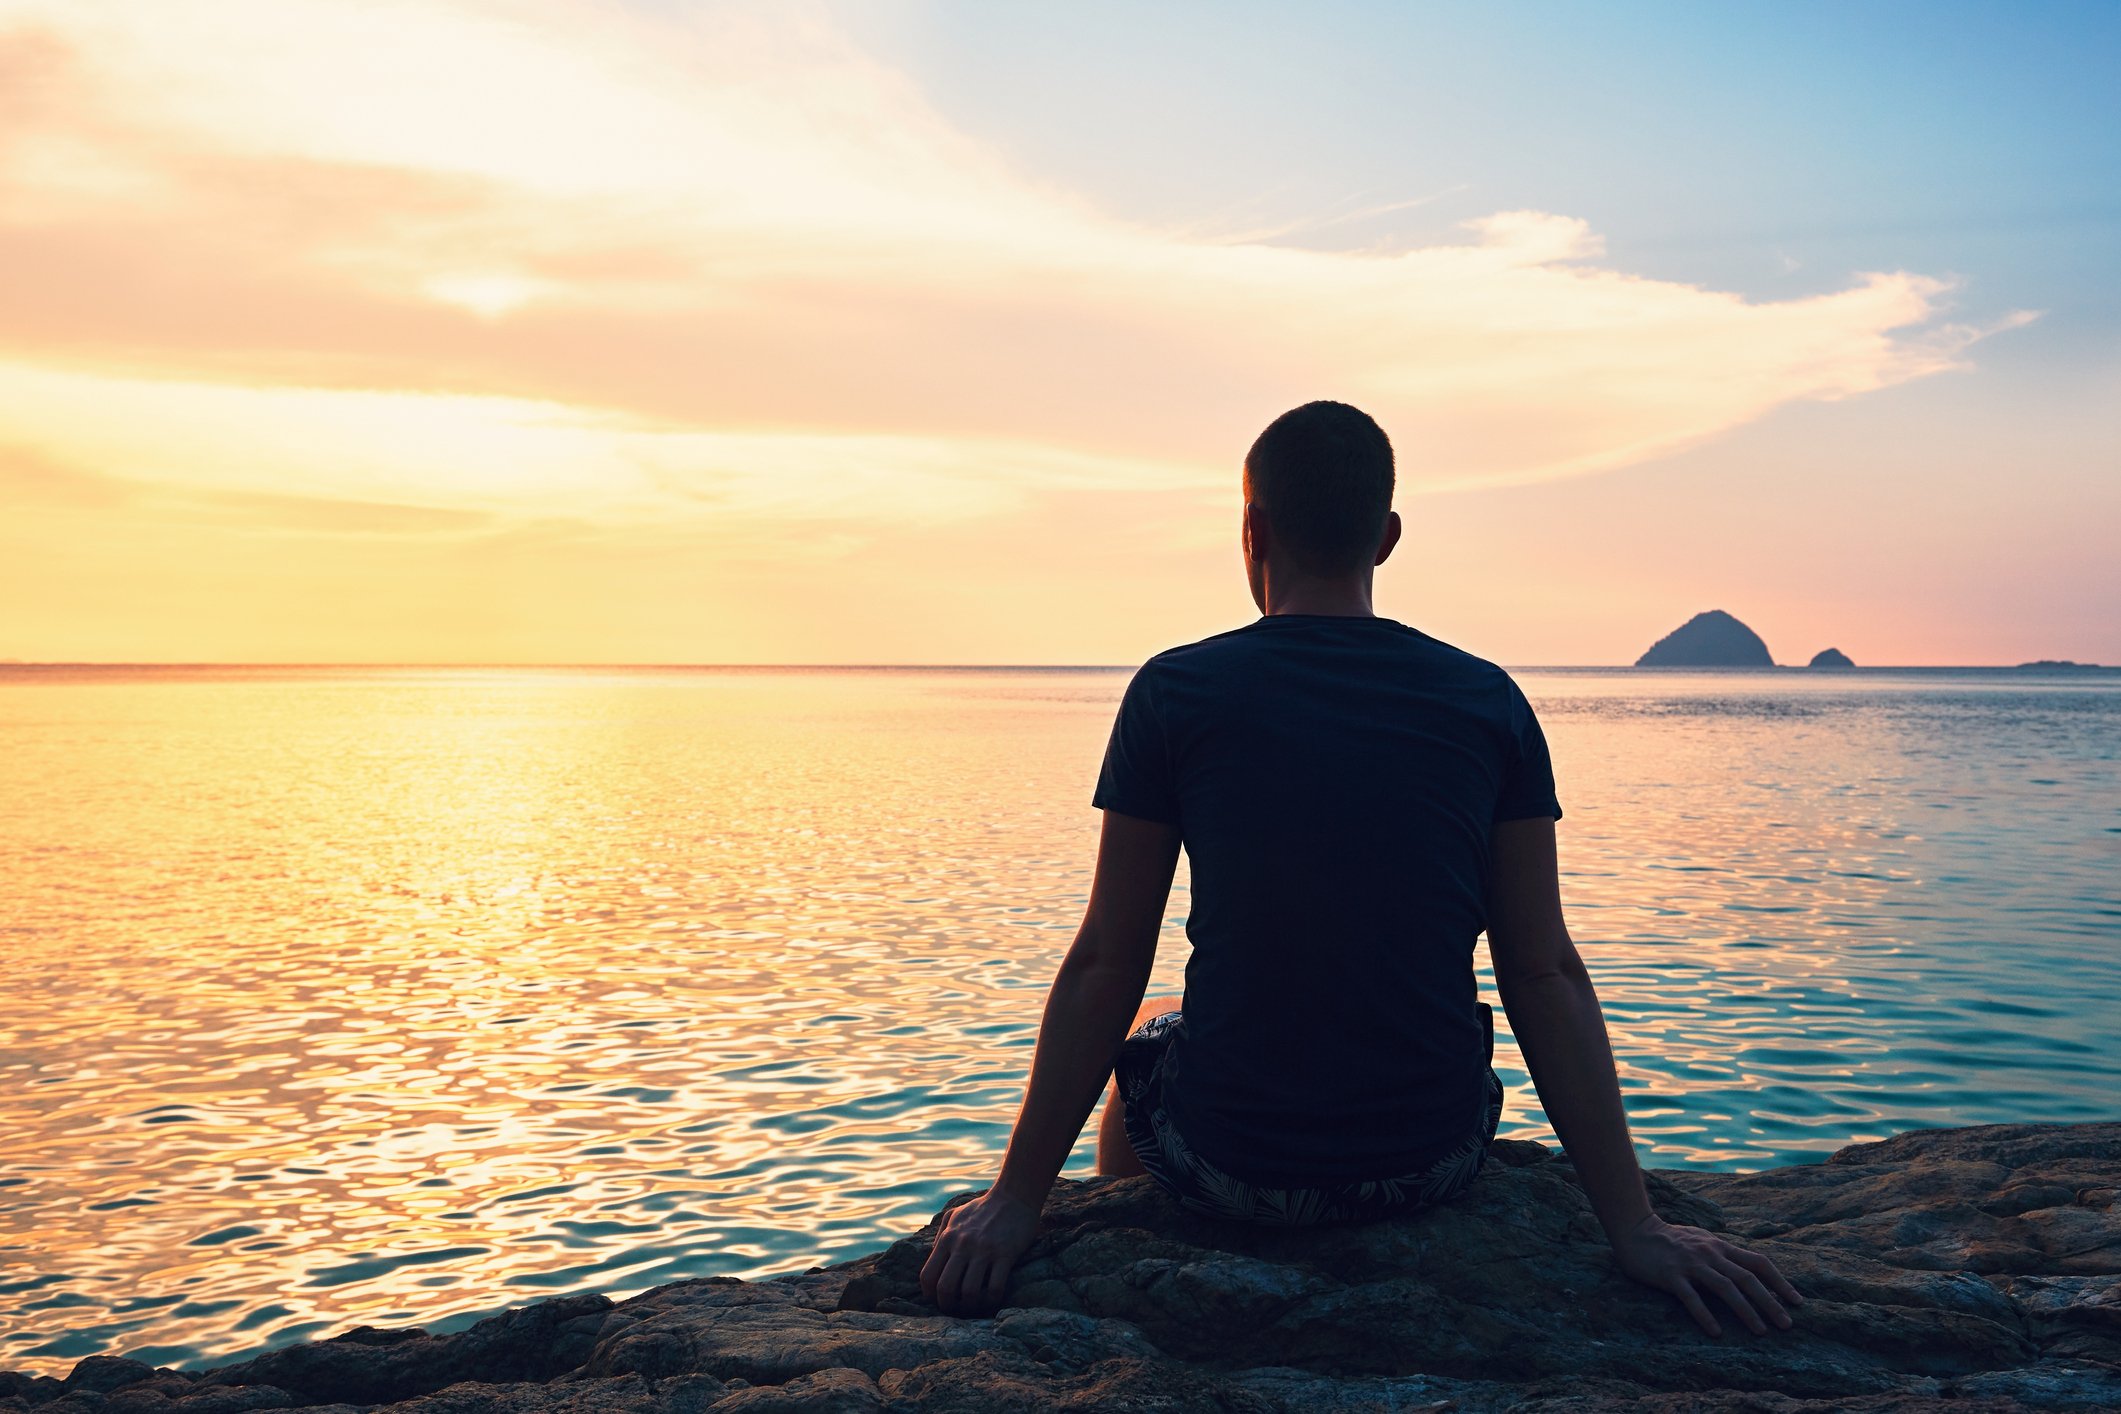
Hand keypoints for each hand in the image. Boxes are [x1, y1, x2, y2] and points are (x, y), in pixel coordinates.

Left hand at [917, 1187, 1041, 1316]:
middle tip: (956, 1311)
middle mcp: (962, 1245)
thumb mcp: (955, 1214)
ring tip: (974, 1307)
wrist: (1014, 1196)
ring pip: (969, 1292)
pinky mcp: (1005, 1254)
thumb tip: (933, 1258)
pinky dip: (992, 1300)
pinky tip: (993, 1300)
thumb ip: (941, 1235)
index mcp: (948, 1238)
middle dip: (948, 1306)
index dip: (929, 1295)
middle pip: (945, 1288)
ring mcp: (984, 1250)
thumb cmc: (984, 1207)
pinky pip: (995, 1287)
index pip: (928, 1275)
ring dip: (970, 1307)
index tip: (938, 1301)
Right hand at [1611, 1212, 1803, 1336]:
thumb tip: (1747, 1268)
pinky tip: (1715, 1332)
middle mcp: (1710, 1254)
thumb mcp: (1702, 1239)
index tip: (1797, 1302)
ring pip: (1725, 1288)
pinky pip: (1691, 1297)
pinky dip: (1705, 1315)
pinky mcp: (1670, 1275)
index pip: (1758, 1263)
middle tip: (1786, 1325)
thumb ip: (1722, 1253)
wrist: (1635, 1230)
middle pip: (1747, 1278)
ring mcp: (1691, 1264)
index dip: (1780, 1282)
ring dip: (1746, 1310)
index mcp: (1720, 1247)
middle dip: (1770, 1302)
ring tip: (1760, 1332)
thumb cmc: (1670, 1238)